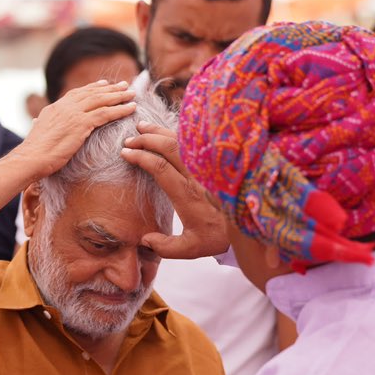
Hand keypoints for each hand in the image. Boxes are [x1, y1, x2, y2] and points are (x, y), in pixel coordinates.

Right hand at [9, 80, 136, 181]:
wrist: (30, 158)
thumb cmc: (33, 152)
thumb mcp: (36, 132)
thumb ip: (41, 124)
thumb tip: (37, 121)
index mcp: (55, 108)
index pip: (77, 94)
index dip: (92, 88)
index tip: (104, 84)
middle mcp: (65, 107)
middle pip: (92, 93)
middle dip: (110, 89)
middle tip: (125, 85)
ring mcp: (73, 114)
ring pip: (101, 101)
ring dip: (119, 96)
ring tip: (132, 94)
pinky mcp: (81, 124)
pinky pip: (105, 114)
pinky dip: (120, 110)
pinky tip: (131, 108)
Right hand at [120, 122, 229, 258]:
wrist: (249, 227)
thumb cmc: (218, 236)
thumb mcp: (191, 248)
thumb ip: (166, 247)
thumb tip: (145, 240)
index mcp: (187, 194)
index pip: (160, 167)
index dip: (141, 157)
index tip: (125, 154)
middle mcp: (196, 175)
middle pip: (169, 147)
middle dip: (146, 139)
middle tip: (129, 139)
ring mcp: (206, 166)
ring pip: (181, 140)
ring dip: (159, 132)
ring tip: (142, 126)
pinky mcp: (213, 162)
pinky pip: (193, 141)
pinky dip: (176, 133)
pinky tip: (165, 131)